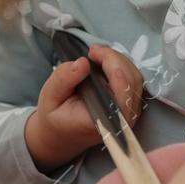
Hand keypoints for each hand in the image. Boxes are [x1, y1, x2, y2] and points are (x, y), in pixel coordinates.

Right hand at [23, 44, 143, 172]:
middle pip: (130, 84)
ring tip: (96, 54)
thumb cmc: (56, 115)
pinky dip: (120, 64)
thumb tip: (82, 63)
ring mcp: (128, 110)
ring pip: (134, 78)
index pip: (122, 105)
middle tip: (93, 51)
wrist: (61, 132)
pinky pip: (132, 79)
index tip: (112, 68)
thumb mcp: (50, 96)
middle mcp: (120, 119)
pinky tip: (104, 60)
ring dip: (117, 60)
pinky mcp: (129, 101)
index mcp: (101, 123)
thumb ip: (64, 80)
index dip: (122, 85)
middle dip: (114, 60)